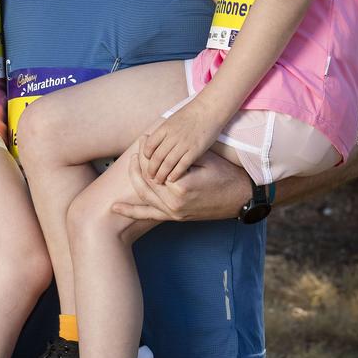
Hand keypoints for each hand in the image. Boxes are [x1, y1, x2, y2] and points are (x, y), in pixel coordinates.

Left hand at [112, 151, 250, 223]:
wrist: (241, 198)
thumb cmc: (225, 174)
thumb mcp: (204, 158)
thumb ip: (180, 154)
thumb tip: (158, 145)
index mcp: (180, 186)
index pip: (154, 166)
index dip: (147, 151)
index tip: (144, 139)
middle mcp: (173, 203)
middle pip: (146, 180)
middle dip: (139, 163)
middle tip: (136, 149)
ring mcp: (173, 213)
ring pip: (144, 195)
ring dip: (134, 180)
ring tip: (130, 163)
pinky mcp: (175, 218)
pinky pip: (149, 215)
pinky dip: (131, 212)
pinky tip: (116, 208)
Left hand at [141, 100, 220, 182]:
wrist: (209, 108)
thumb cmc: (192, 114)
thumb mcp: (172, 119)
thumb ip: (163, 132)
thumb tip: (154, 142)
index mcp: (165, 128)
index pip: (149, 146)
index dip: (145, 156)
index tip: (146, 162)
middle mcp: (172, 136)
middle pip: (156, 157)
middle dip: (151, 169)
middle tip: (150, 177)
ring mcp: (183, 143)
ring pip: (167, 163)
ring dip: (161, 174)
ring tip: (158, 181)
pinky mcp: (195, 150)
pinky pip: (182, 165)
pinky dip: (175, 173)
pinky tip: (171, 179)